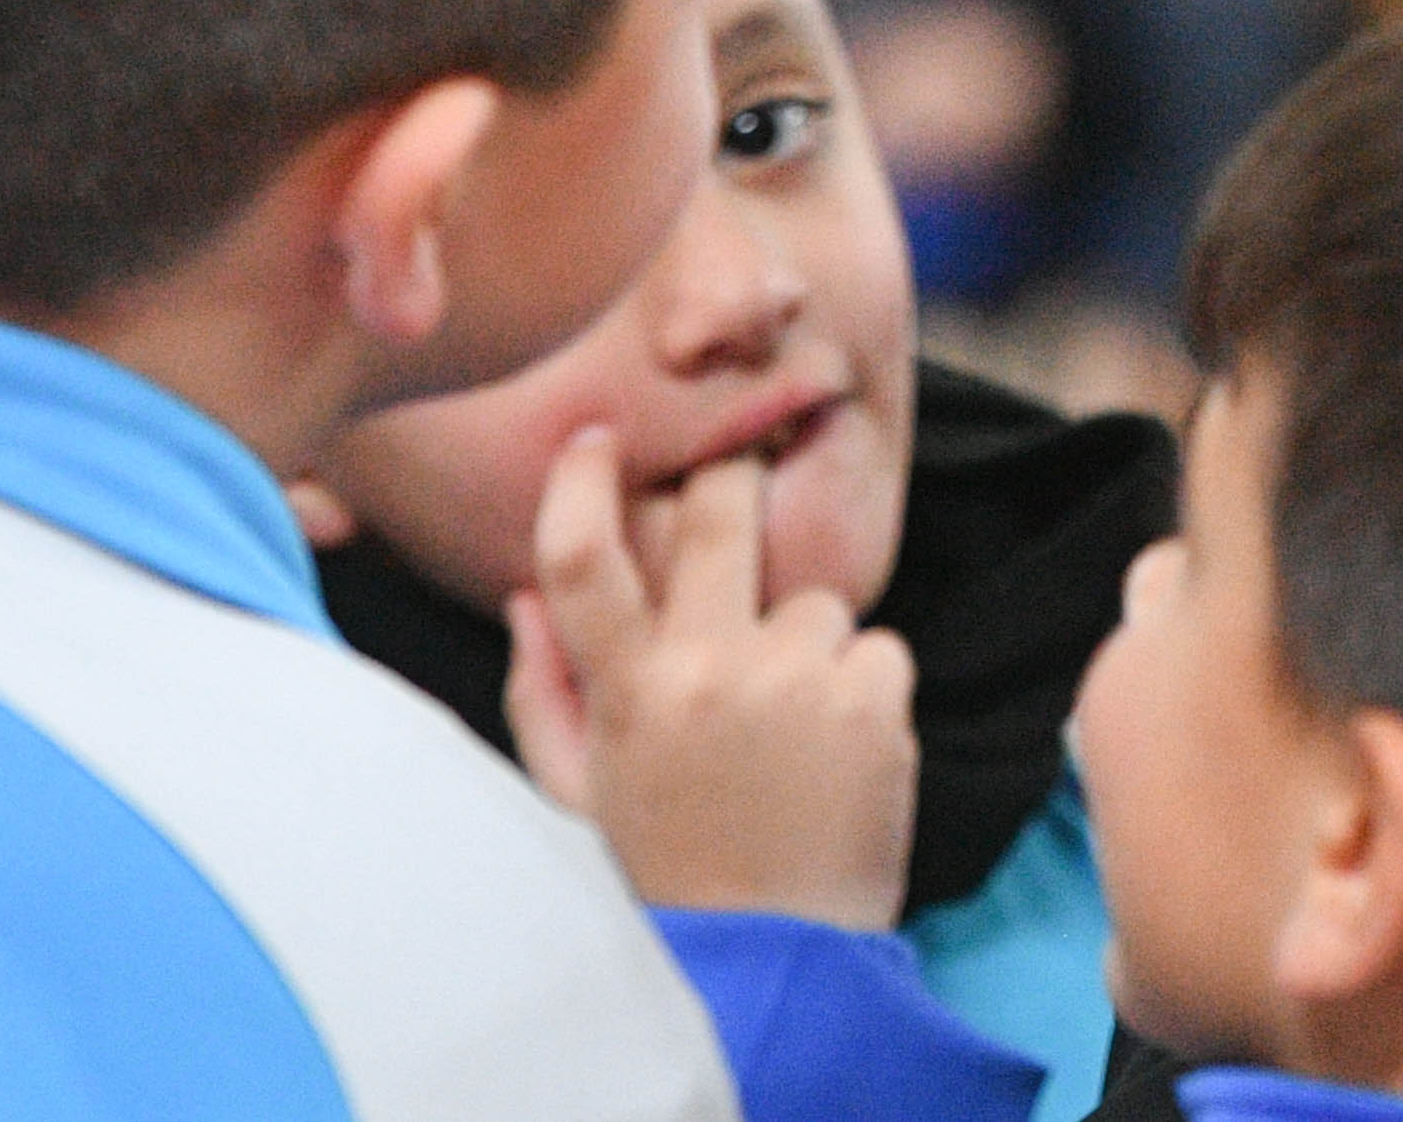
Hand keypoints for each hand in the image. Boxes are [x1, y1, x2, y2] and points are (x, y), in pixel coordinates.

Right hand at [505, 427, 920, 929]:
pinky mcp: (874, 700)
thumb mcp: (578, 799)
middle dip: (735, 481)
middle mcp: (708, 671)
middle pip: (721, 514)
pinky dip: (867, 689)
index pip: (579, 560)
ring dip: (808, 646)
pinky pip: (878, 648)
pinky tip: (841, 752)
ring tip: (794, 730)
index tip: (596, 441)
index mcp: (627, 693)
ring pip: (814, 601)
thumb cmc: (670, 874)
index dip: (580, 484)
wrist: (775, 961)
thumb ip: (543, 694)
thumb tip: (524, 596)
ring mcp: (795, 680)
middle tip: (742, 480)